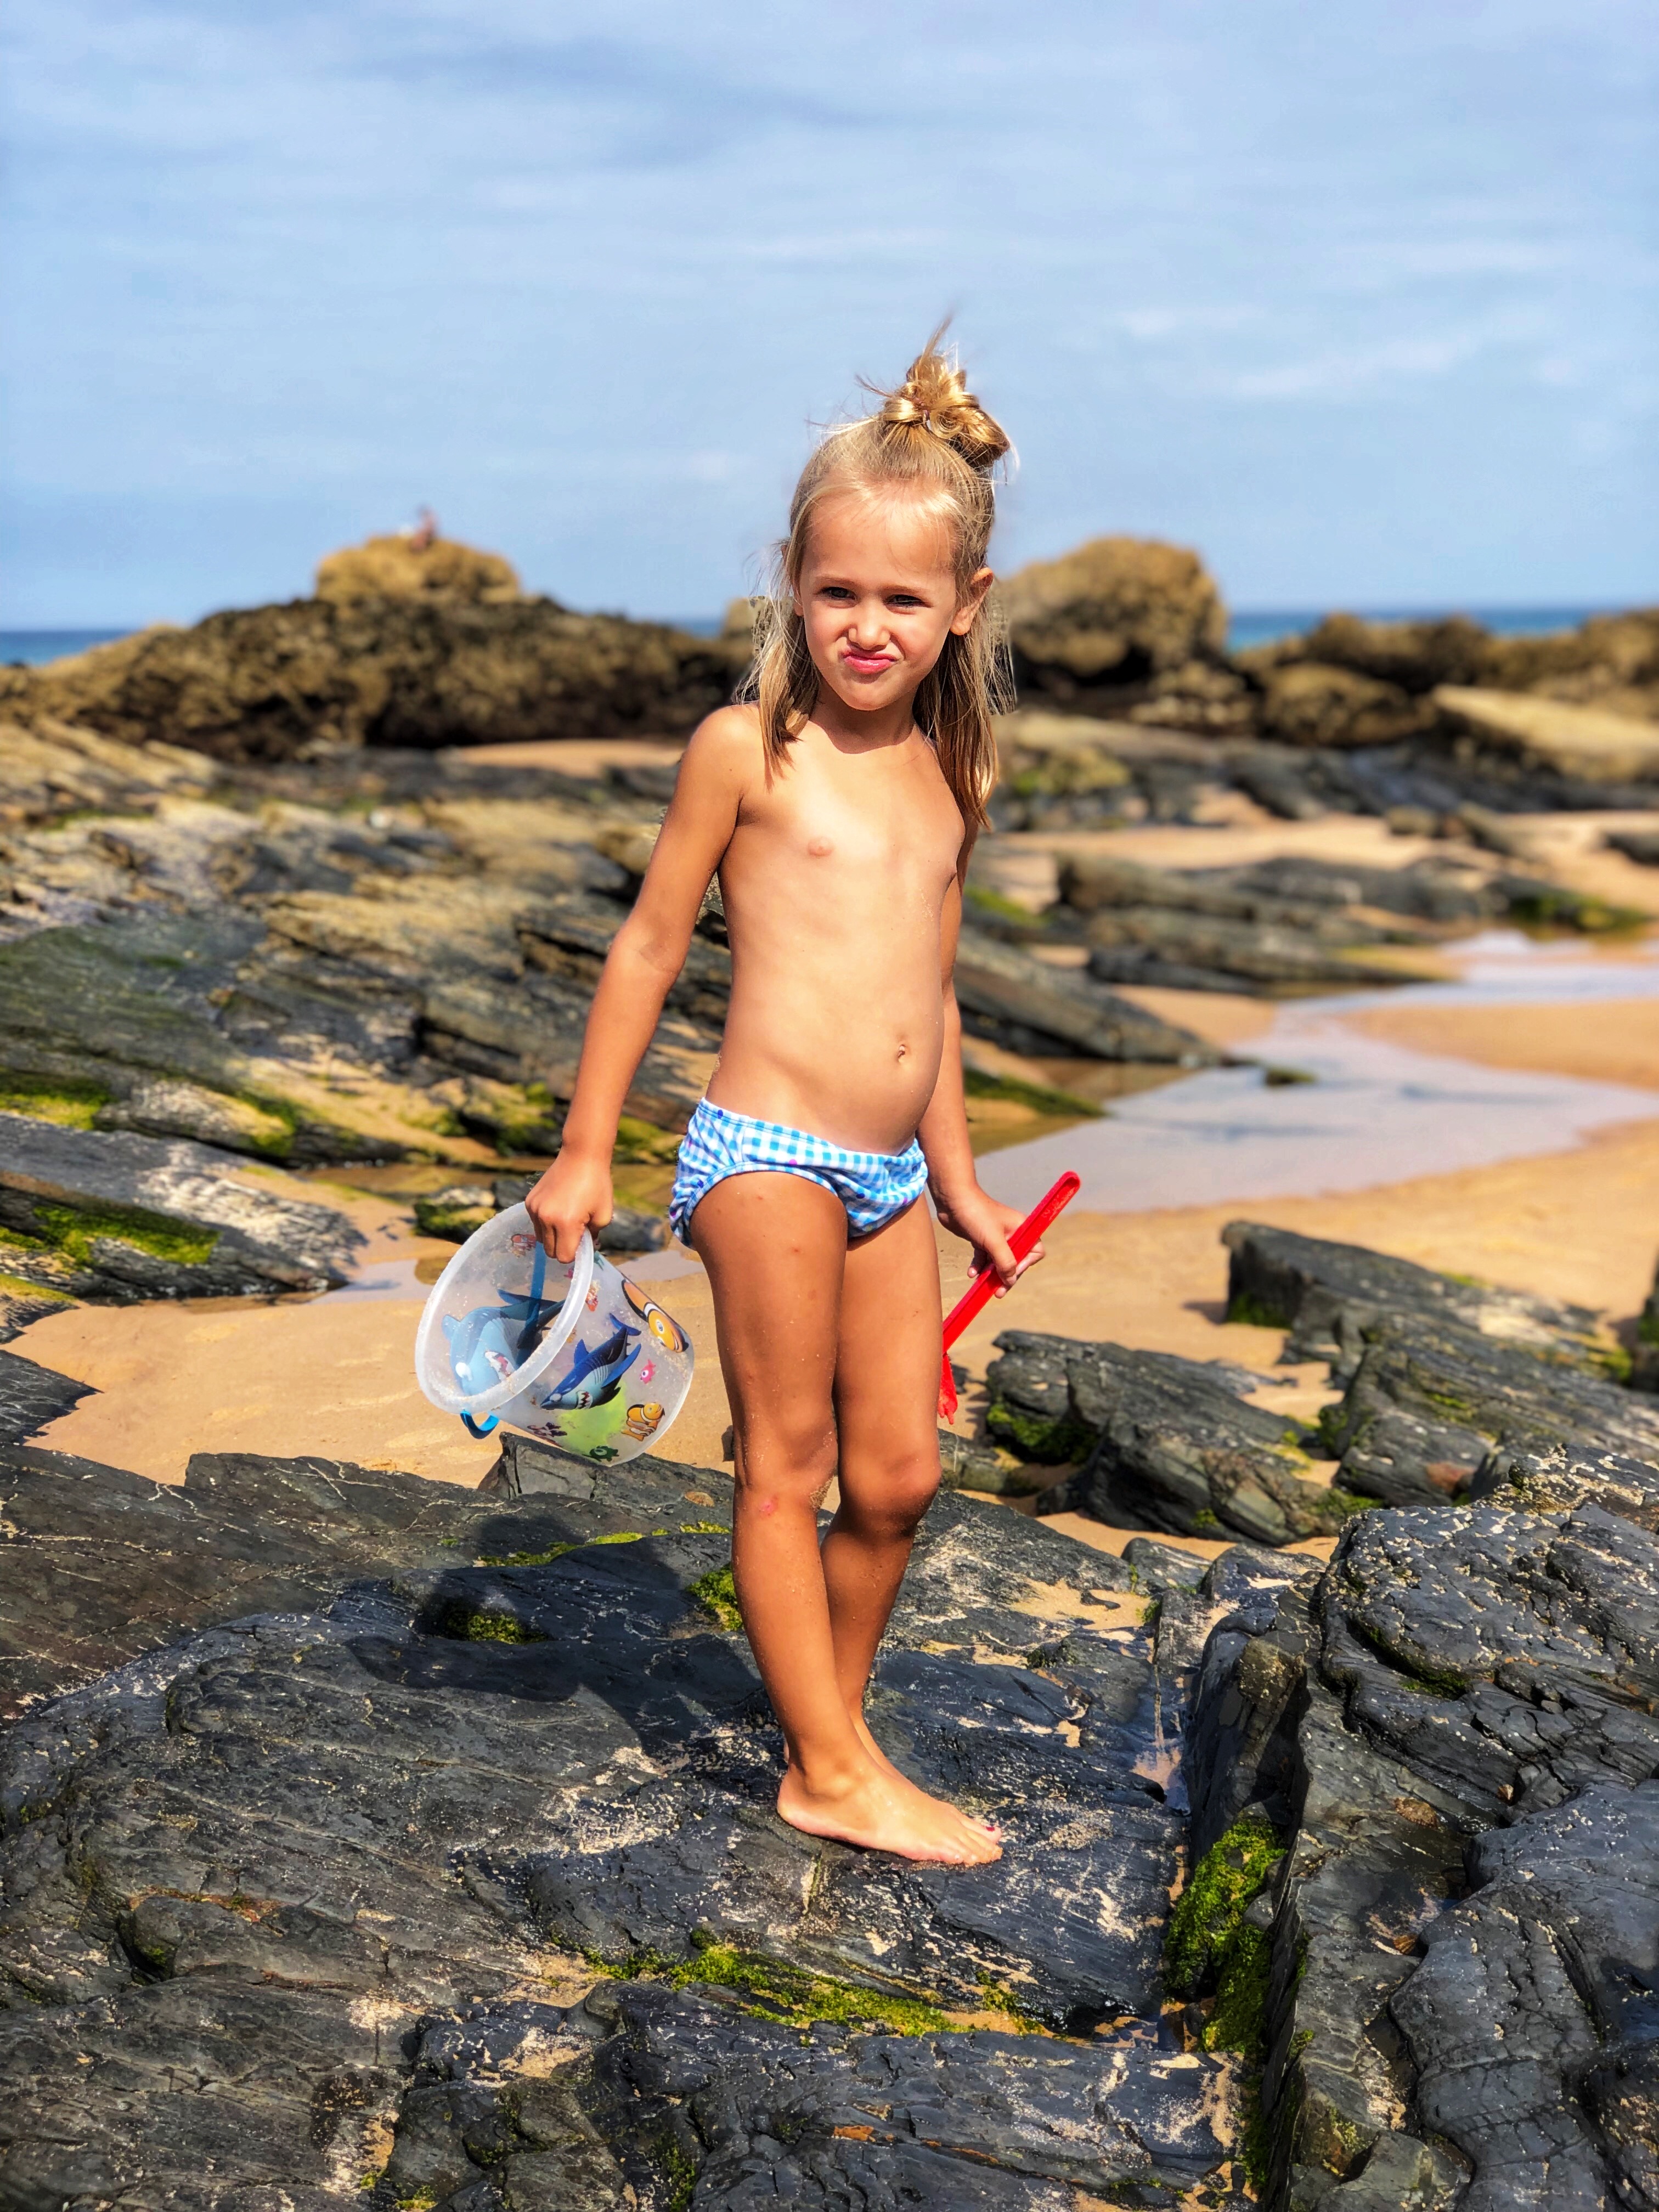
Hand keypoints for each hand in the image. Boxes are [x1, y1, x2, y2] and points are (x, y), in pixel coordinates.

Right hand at [524, 1148, 612, 1262]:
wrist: (581, 1155)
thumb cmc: (597, 1184)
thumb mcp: (604, 1214)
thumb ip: (593, 1236)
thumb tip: (586, 1248)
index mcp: (566, 1223)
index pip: (564, 1256)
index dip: (575, 1253)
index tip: (582, 1242)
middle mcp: (546, 1218)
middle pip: (550, 1251)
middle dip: (563, 1247)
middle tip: (576, 1231)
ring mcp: (535, 1210)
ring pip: (541, 1239)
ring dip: (553, 1236)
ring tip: (567, 1219)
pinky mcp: (529, 1202)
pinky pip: (535, 1224)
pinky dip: (546, 1223)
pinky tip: (557, 1209)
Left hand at [931, 1183, 1042, 1297]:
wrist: (952, 1199)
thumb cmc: (976, 1215)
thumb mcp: (994, 1241)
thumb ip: (1005, 1262)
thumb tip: (1010, 1280)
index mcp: (1021, 1228)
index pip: (1034, 1251)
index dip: (1025, 1265)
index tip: (1011, 1273)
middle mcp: (1011, 1232)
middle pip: (1015, 1260)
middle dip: (1005, 1276)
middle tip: (998, 1293)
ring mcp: (995, 1236)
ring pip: (998, 1261)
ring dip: (990, 1274)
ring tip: (980, 1284)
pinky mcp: (981, 1239)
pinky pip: (984, 1257)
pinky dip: (979, 1266)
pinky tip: (971, 1273)